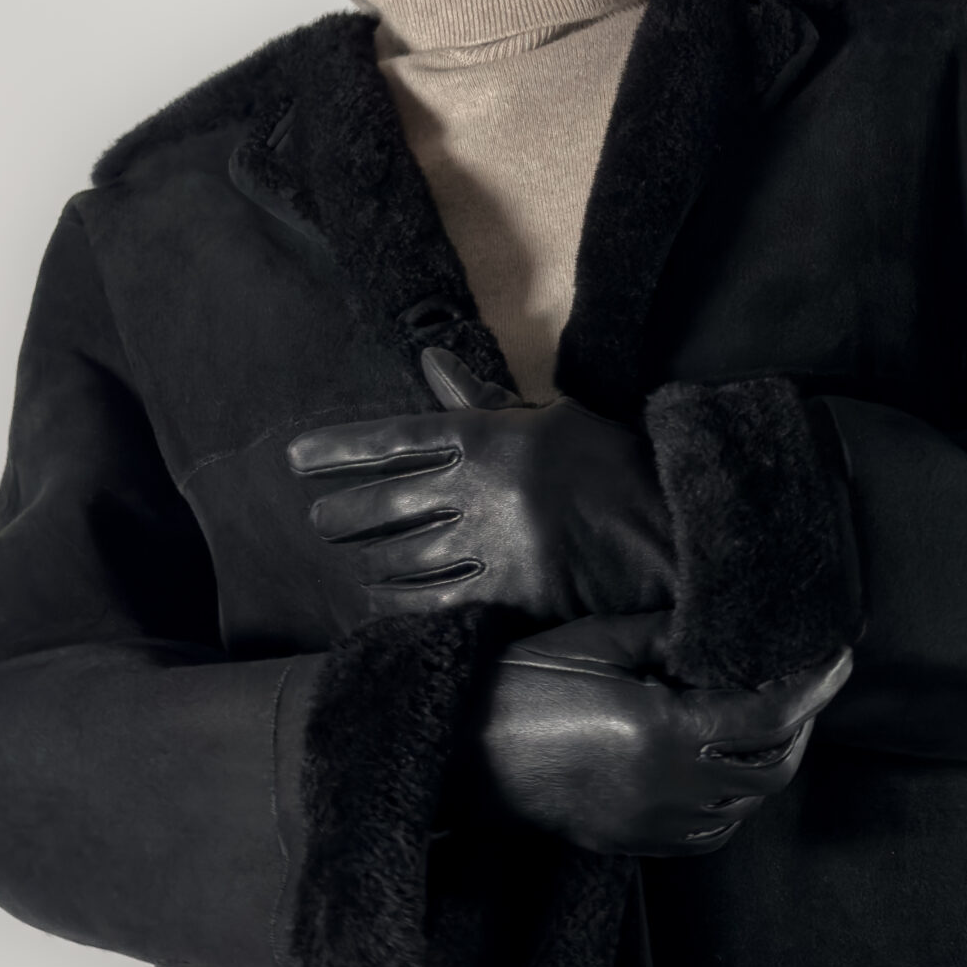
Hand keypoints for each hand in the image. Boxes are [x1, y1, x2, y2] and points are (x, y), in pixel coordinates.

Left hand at [287, 349, 674, 623]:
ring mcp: (495, 544)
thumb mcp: (546, 418)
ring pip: (408, 555)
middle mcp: (482, 490)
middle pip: (388, 502)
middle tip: (320, 520)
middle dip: (346, 512)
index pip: (394, 440)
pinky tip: (386, 603)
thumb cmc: (608, 466)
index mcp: (488, 438)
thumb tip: (427, 363)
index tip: (297, 457)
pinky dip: (407, 603)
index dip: (339, 449)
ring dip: (373, 561)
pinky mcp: (514, 593)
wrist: (669, 528)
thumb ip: (479, 400)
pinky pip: (443, 602)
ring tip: (354, 563)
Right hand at [473, 614, 852, 857]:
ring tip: (770, 722)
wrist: (460, 758)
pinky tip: (727, 766)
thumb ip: (669, 639)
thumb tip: (724, 636)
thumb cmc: (521, 687)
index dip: (814, 685)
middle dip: (800, 726)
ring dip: (770, 763)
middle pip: (773, 767)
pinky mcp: (635, 843)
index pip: (772, 713)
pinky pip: (712, 831)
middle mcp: (671, 789)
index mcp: (667, 733)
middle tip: (804, 687)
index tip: (838, 657)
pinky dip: (735, 800)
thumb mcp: (598, 643)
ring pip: (747, 804)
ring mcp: (654, 824)